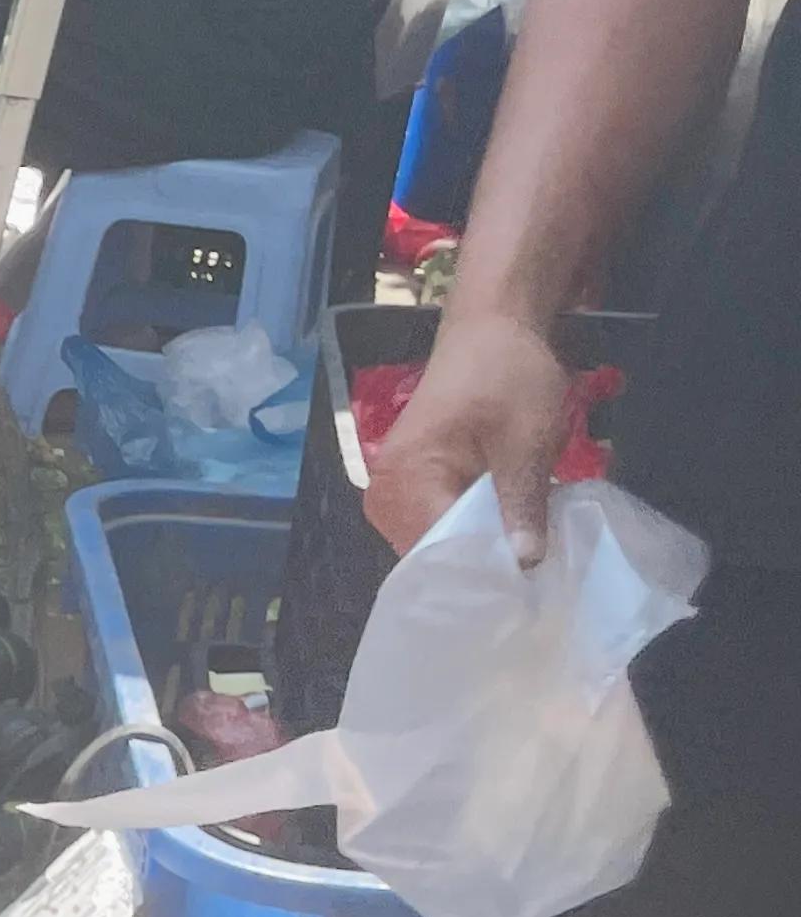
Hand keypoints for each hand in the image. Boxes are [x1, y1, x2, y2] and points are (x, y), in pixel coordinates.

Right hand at [365, 307, 568, 565]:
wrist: (490, 328)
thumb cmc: (507, 373)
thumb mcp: (527, 438)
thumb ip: (521, 501)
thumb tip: (526, 564)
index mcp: (407, 480)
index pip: (437, 553)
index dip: (482, 574)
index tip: (527, 588)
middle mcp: (384, 496)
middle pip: (429, 559)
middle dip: (478, 569)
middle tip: (532, 577)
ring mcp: (391, 495)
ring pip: (431, 549)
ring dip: (473, 555)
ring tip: (519, 559)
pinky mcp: (406, 489)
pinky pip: (433, 530)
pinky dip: (466, 536)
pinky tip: (501, 534)